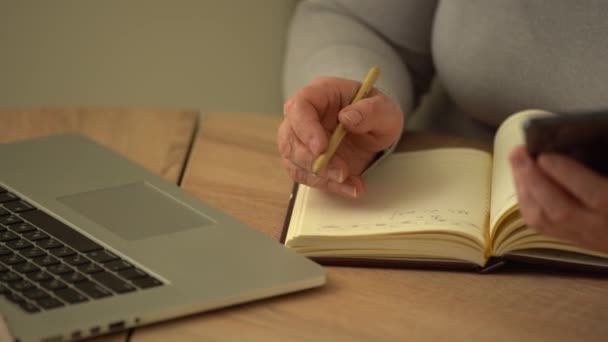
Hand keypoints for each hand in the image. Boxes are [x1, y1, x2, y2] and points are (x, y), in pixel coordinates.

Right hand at [278, 77, 403, 197]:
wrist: (376, 132)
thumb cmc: (376, 114)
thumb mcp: (385, 110)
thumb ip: (371, 111)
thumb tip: (347, 118)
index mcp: (320, 94)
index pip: (299, 106)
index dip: (305, 128)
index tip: (321, 148)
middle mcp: (304, 115)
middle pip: (289, 137)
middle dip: (313, 160)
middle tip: (341, 172)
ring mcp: (301, 138)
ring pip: (293, 160)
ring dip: (320, 176)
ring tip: (349, 181)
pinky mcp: (305, 159)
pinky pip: (305, 175)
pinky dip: (326, 185)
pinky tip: (349, 187)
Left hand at [509, 145, 607, 252]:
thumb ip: (606, 162)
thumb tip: (584, 145)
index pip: (595, 195)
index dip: (567, 175)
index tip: (546, 155)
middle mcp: (600, 229)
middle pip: (559, 209)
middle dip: (534, 179)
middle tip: (518, 153)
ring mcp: (585, 238)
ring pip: (544, 221)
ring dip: (525, 189)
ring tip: (517, 162)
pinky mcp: (574, 240)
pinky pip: (541, 226)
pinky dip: (527, 202)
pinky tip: (522, 182)